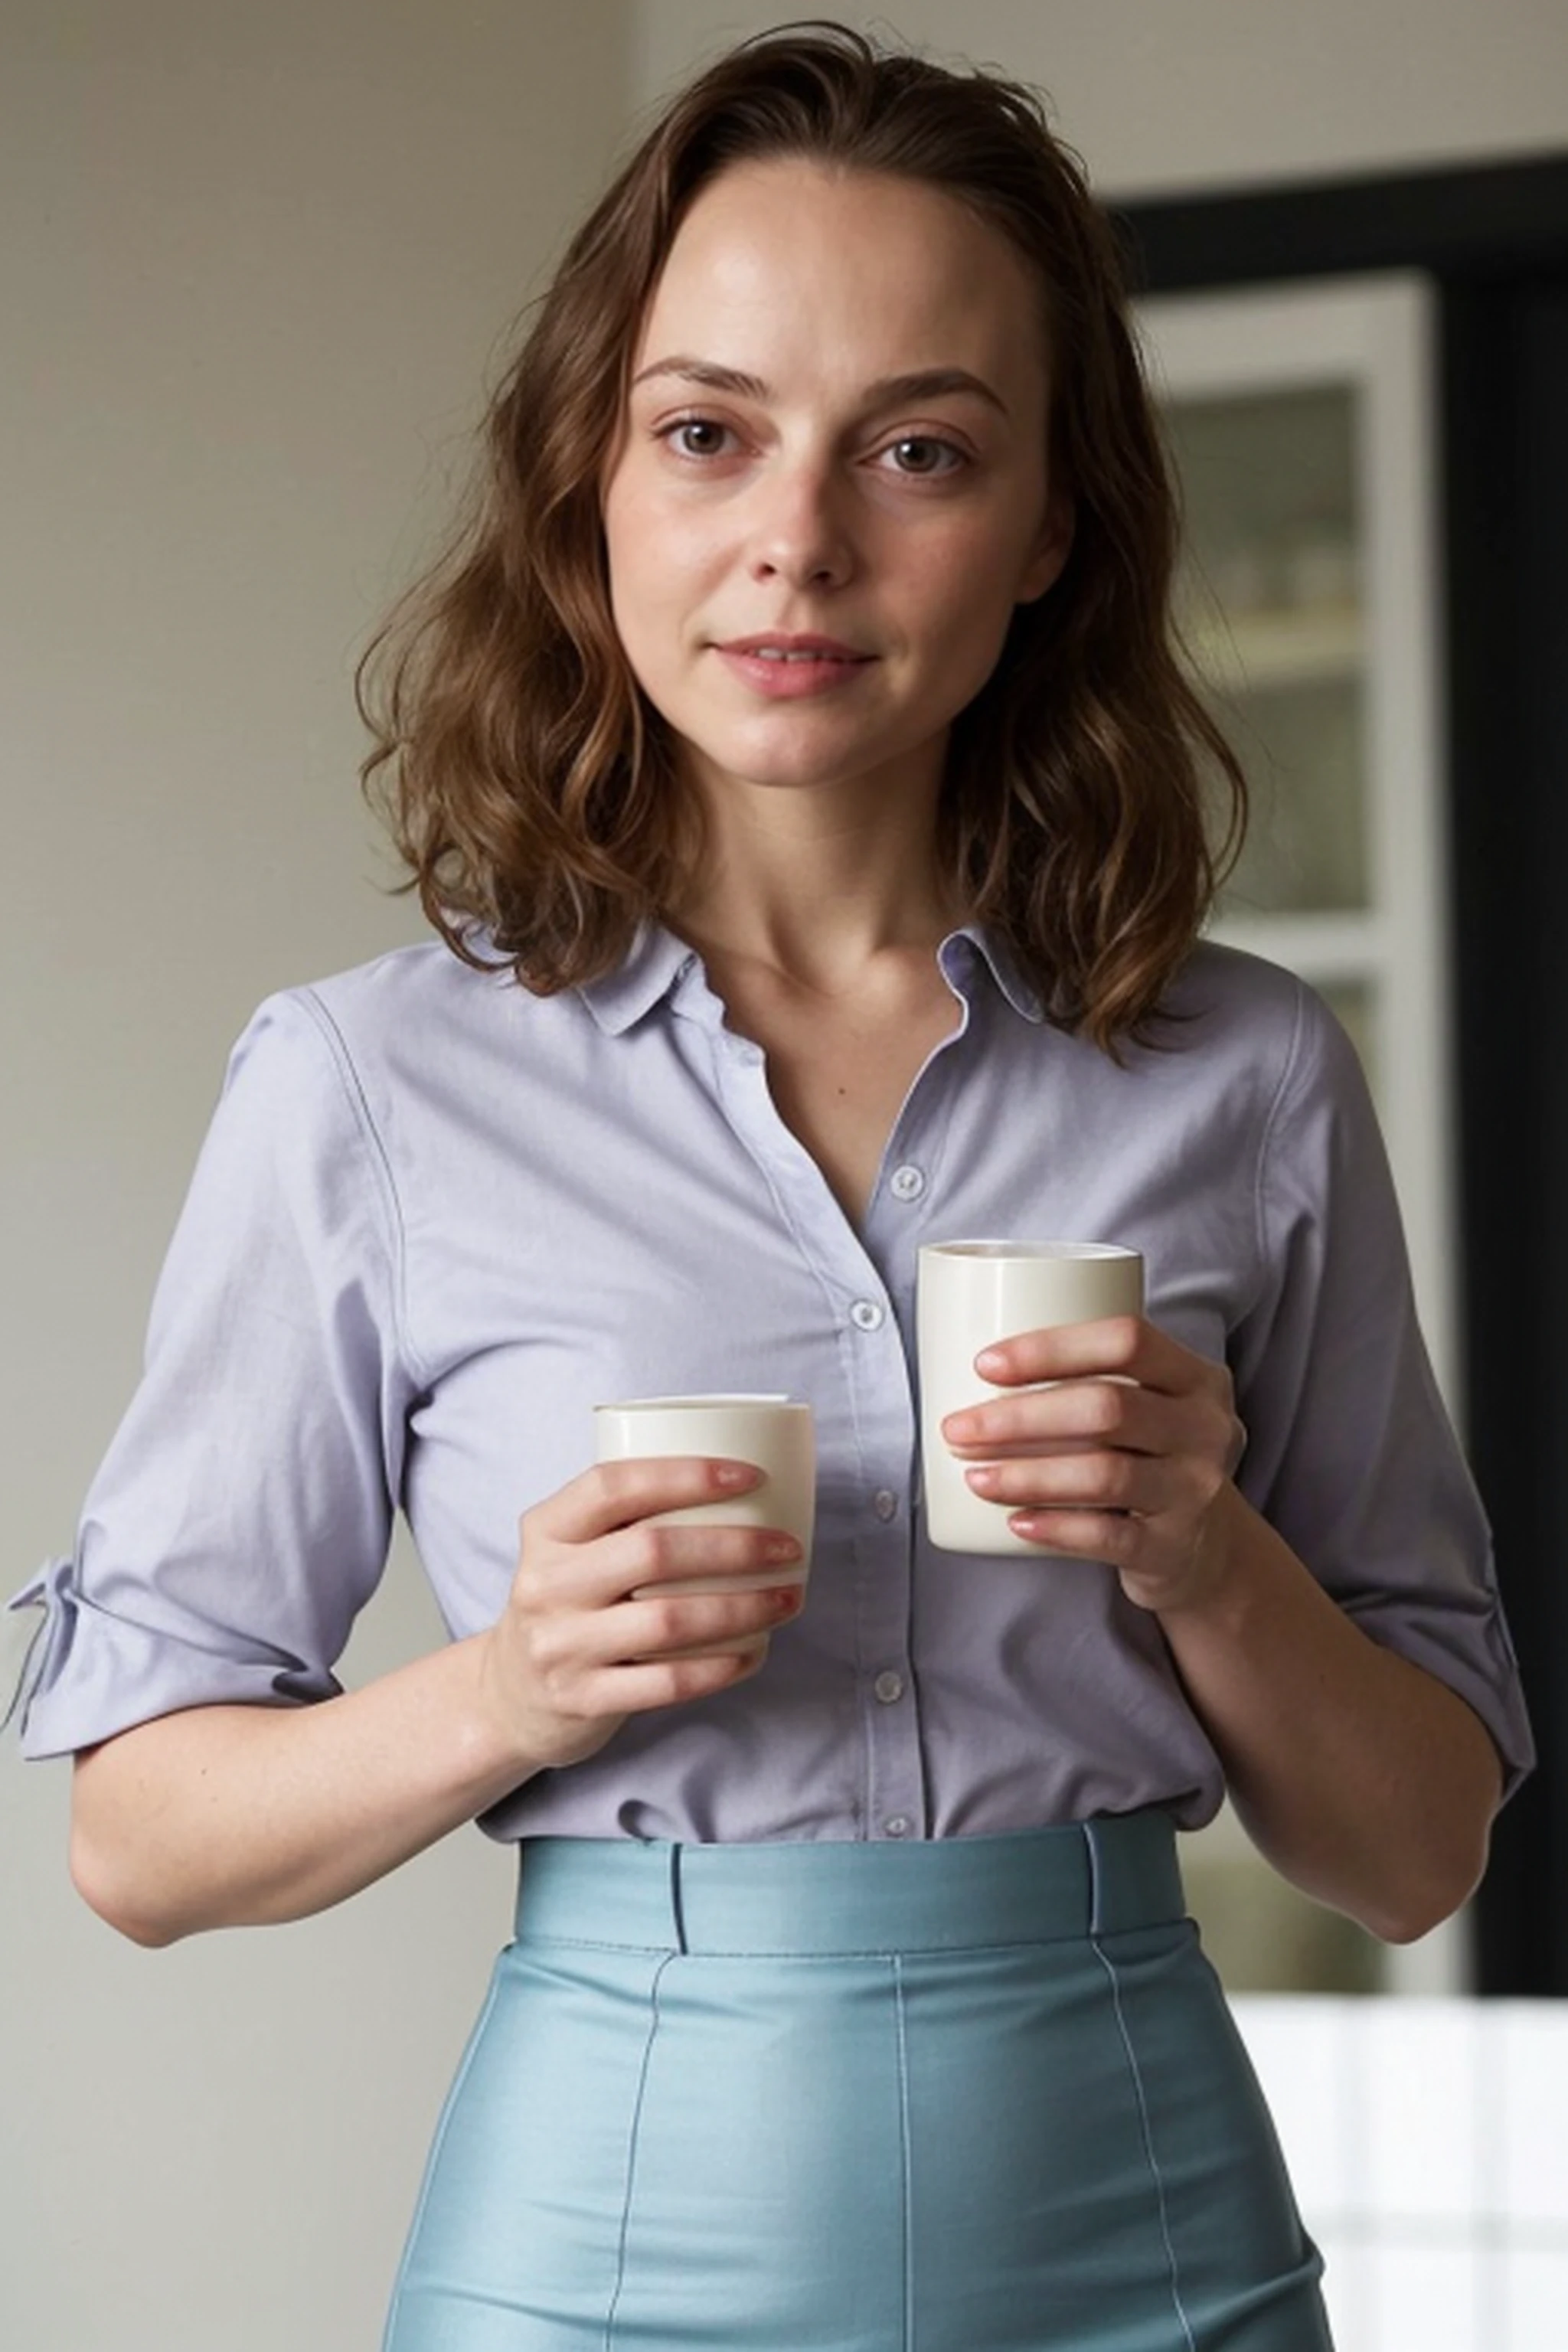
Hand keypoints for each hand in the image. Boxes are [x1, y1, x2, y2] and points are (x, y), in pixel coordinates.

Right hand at [477, 1457, 803, 1774]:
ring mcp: (561, 1645)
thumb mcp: (572, 1551)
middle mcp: (546, 1584)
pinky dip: (720, 1666)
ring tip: (787, 1598)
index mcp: (546, 1530)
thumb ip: (627, 1519)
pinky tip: (754, 1651)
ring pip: (669, 1620)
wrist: (509, 1694)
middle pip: (653, 1551)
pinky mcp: (582, 1698)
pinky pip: (667, 1681)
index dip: (687, 1475)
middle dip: (735, 1546)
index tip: (750, 1477)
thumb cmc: (568, 1604)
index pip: (615, 1485)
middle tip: (786, 1548)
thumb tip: (742, 1490)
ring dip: (743, 1608)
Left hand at [939, 1316, 1246, 1615]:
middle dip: (1020, 1416)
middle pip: (1107, 1408)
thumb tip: (967, 1373)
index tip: (985, 1365)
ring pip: (1104, 1474)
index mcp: (1196, 1378)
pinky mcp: (1173, 1547)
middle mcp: (1205, 1429)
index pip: (1127, 1341)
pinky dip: (1056, 1528)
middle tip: (957, 1429)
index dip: (1051, 1348)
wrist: (1207, 1546)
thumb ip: (1087, 1380)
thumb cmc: (1149, 1457)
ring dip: (1027, 1474)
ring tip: (974, 1475)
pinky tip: (1015, 1522)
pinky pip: (1108, 1537)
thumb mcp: (1146, 1406)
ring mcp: (1194, 1491)